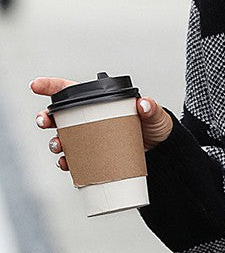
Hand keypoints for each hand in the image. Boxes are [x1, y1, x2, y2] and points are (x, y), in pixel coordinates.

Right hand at [30, 76, 173, 170]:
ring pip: (64, 139)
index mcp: (98, 102)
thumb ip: (151, 108)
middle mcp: (89, 119)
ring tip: (58, 148)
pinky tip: (67, 166)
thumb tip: (144, 105)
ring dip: (55, 143)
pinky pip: (76, 161)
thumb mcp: (155, 115)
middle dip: (45, 119)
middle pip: (59, 117)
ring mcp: (91, 139)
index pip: (69, 91)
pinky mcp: (95, 157)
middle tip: (43, 122)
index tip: (34, 86)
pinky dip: (68, 164)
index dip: (49, 86)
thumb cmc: (156, 127)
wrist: (163, 152)